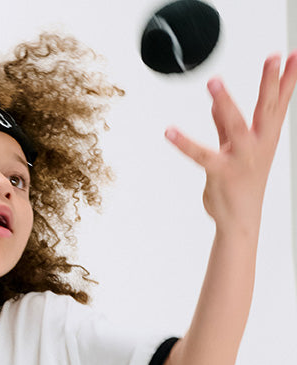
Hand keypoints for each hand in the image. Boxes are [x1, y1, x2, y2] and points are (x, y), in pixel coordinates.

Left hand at [165, 52, 296, 235]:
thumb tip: (215, 105)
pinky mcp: (220, 172)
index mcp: (266, 137)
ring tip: (214, 82)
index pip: (280, 102)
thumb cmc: (242, 182)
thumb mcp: (238, 149)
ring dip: (224, 102)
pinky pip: (200, 155)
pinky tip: (170, 132)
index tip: (293, 54)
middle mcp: (258, 144)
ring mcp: (241, 158)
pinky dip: (184, 143)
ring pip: (235, 125)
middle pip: (266, 108)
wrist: (240, 218)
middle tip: (274, 56)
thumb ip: (225, 126)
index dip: (287, 78)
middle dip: (270, 82)